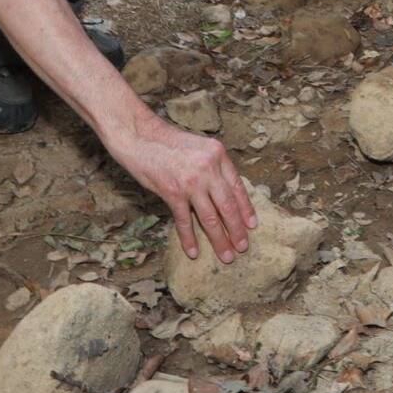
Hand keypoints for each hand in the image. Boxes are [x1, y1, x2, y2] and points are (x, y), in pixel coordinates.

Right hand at [109, 116, 257, 262]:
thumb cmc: (168, 142)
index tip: (252, 225)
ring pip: (210, 217)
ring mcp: (191, 182)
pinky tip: (194, 252)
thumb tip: (225, 193)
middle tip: (243, 247)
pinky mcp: (172, 192)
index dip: (246, 209)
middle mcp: (208, 168)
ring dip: (219, 239)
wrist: (140, 136)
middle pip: (228, 206)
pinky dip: (189, 239)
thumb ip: (213, 167)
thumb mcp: (200, 147)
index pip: (238, 187)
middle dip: (237, 230)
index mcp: (218, 155)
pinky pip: (184, 221)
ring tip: (227, 255)